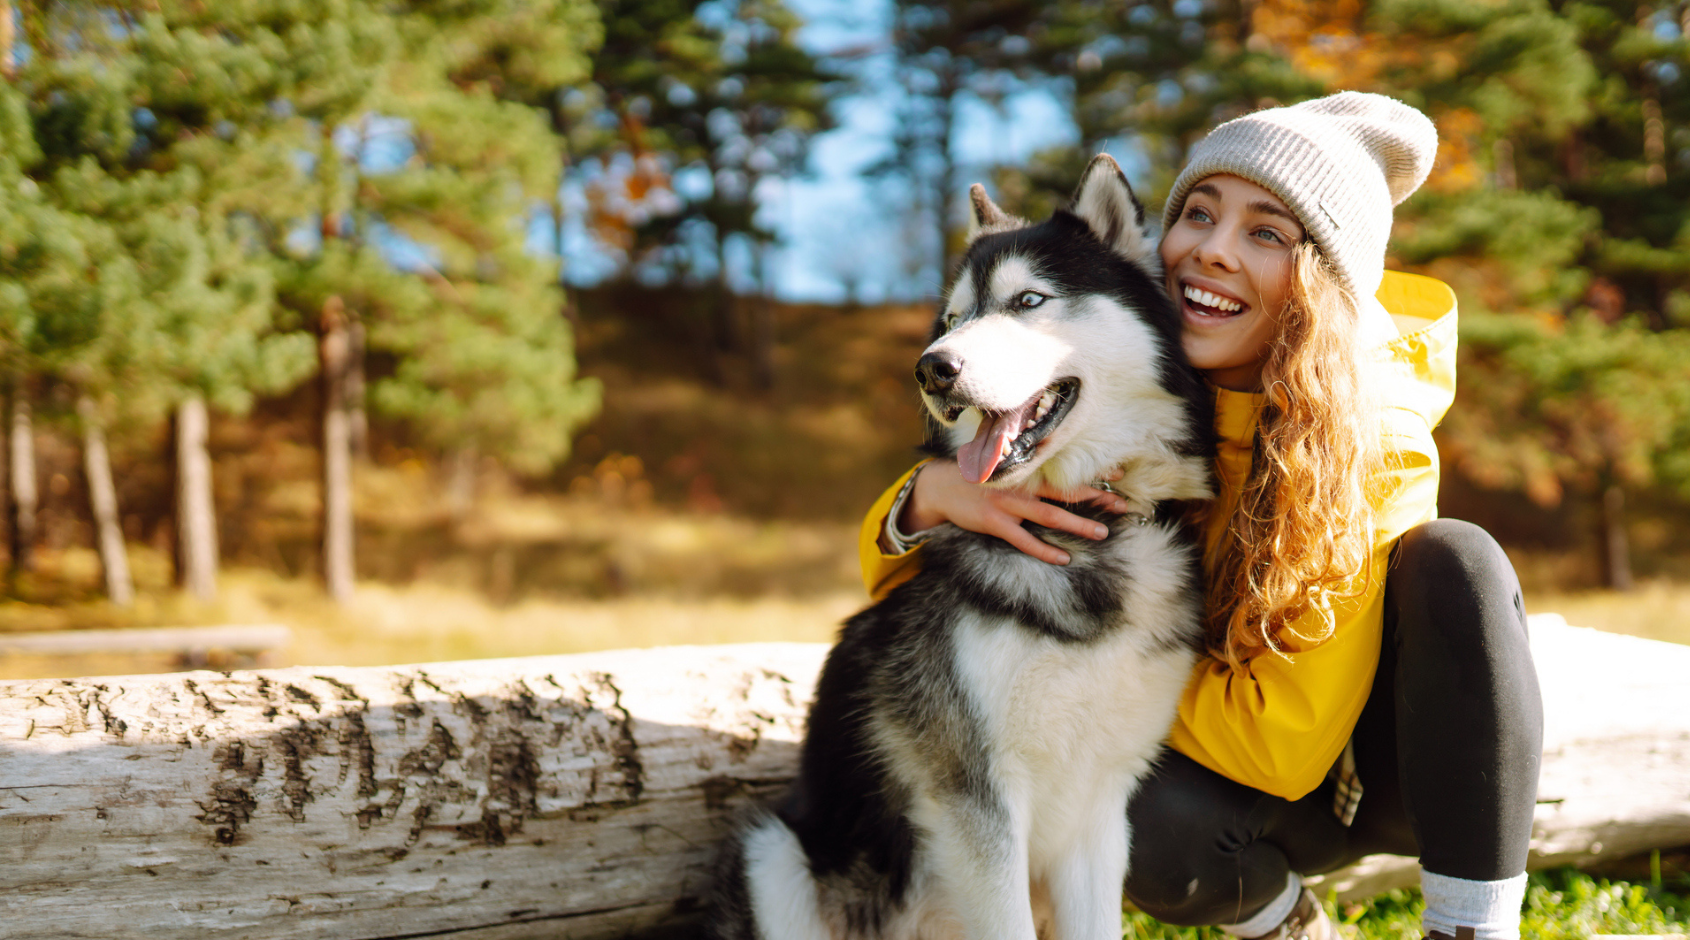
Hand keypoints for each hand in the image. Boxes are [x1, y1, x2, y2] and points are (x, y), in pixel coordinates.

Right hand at [900, 460, 1130, 564]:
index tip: (1120, 475)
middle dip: (1096, 498)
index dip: (1093, 474)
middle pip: (1066, 492)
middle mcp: (1021, 485)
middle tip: (1123, 506)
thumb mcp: (1004, 467)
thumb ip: (1029, 469)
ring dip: (1078, 525)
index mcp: (1026, 471)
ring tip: (1103, 533)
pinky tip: (1063, 558)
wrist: (941, 486)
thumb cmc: (979, 478)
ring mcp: (1008, 503)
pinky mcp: (994, 522)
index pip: (1067, 472)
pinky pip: (1024, 540)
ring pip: (1050, 516)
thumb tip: (1057, 471)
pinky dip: (1044, 550)